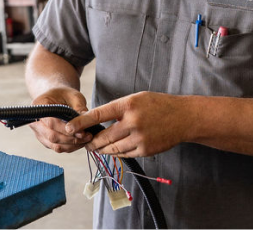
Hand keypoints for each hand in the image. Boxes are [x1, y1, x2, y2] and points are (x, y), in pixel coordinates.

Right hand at [29, 87, 92, 152]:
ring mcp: (39, 133)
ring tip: (87, 139)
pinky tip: (82, 142)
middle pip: (52, 136)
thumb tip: (86, 121)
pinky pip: (58, 148)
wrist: (57, 97)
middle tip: (87, 136)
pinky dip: (70, 147)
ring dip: (72, 145)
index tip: (82, 131)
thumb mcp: (74, 95)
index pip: (50, 122)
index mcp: (39, 105)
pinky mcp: (46, 140)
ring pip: (55, 145)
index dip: (66, 129)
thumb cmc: (65, 94)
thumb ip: (79, 107)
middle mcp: (35, 121)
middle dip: (71, 138)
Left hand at [65, 91, 190, 157]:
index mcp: (128, 104)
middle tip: (85, 142)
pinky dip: (116, 152)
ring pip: (112, 148)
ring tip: (96, 147)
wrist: (183, 117)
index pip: (99, 114)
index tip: (69, 127)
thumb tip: (98, 120)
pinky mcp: (145, 150)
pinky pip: (124, 154)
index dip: (81, 122)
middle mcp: (132, 121)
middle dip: (91, 141)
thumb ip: (118, 108)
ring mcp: (139, 138)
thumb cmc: (158, 105)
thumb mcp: (137, 98)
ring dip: (102, 149)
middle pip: (103, 137)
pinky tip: (114, 149)